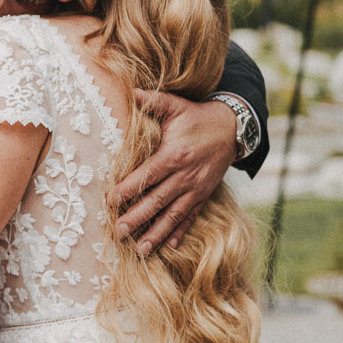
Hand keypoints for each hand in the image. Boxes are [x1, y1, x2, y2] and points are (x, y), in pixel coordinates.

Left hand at [111, 91, 234, 253]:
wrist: (232, 128)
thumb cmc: (196, 117)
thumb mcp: (176, 106)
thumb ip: (153, 101)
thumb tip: (132, 91)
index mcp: (174, 155)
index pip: (148, 175)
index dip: (129, 188)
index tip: (111, 201)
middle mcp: (185, 176)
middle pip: (158, 200)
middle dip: (138, 217)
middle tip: (118, 232)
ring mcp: (196, 188)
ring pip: (174, 214)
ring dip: (157, 233)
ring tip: (140, 250)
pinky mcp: (203, 195)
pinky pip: (191, 216)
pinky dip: (180, 232)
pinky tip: (168, 246)